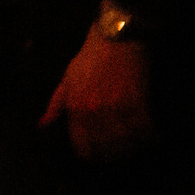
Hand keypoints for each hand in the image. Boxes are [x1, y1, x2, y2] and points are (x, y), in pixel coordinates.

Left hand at [40, 28, 152, 160]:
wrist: (116, 39)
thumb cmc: (89, 58)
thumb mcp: (66, 80)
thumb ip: (56, 105)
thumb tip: (43, 125)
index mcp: (75, 107)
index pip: (81, 144)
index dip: (89, 154)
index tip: (96, 155)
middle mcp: (95, 112)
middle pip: (105, 148)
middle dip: (112, 154)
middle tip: (118, 154)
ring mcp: (117, 109)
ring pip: (126, 143)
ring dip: (132, 148)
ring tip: (135, 146)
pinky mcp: (138, 103)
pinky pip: (144, 131)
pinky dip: (149, 137)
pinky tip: (151, 137)